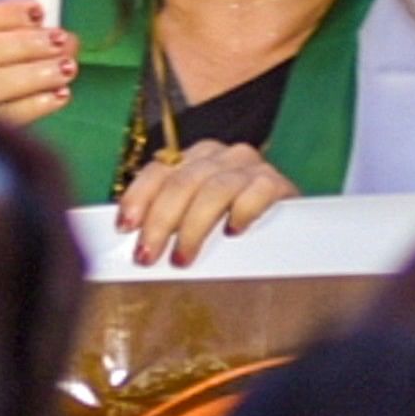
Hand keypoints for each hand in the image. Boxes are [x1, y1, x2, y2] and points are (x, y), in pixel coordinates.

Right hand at [0, 0, 75, 131]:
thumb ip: (16, 37)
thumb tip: (68, 40)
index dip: (4, 14)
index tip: (39, 12)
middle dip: (22, 44)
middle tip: (58, 41)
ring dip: (32, 74)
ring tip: (66, 68)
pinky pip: (0, 119)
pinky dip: (33, 105)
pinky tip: (58, 96)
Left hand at [117, 139, 296, 266]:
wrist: (289, 234)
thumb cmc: (231, 230)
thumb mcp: (196, 221)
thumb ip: (169, 223)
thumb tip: (135, 246)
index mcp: (194, 160)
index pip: (159, 170)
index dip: (139, 197)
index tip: (125, 227)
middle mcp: (220, 156)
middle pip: (182, 182)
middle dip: (160, 221)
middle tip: (148, 256)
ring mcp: (250, 166)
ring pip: (213, 188)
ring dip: (193, 227)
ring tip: (182, 259)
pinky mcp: (277, 182)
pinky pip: (255, 191)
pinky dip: (240, 211)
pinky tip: (232, 232)